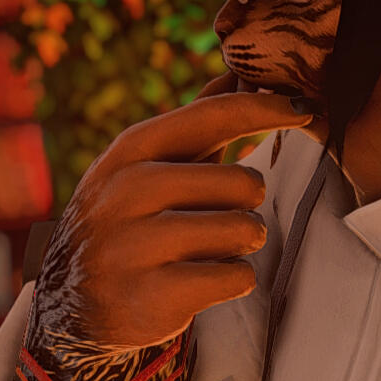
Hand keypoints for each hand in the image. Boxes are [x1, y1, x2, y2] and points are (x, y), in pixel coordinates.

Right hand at [31, 73, 312, 349]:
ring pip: (244, 230)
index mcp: (131, 151)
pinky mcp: (152, 296)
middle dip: (248, 204)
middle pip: (243, 182)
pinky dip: (234, 280)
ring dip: (241, 244)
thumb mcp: (150, 168)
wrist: (76, 307)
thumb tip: (238, 73)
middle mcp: (127, 191)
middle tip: (219, 219)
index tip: (305, 110)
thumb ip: (197, 123)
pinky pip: (237, 276)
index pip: (213, 116)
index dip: (267, 109)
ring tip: (207, 250)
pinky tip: (202, 281)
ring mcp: (134, 245)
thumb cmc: (134, 224)